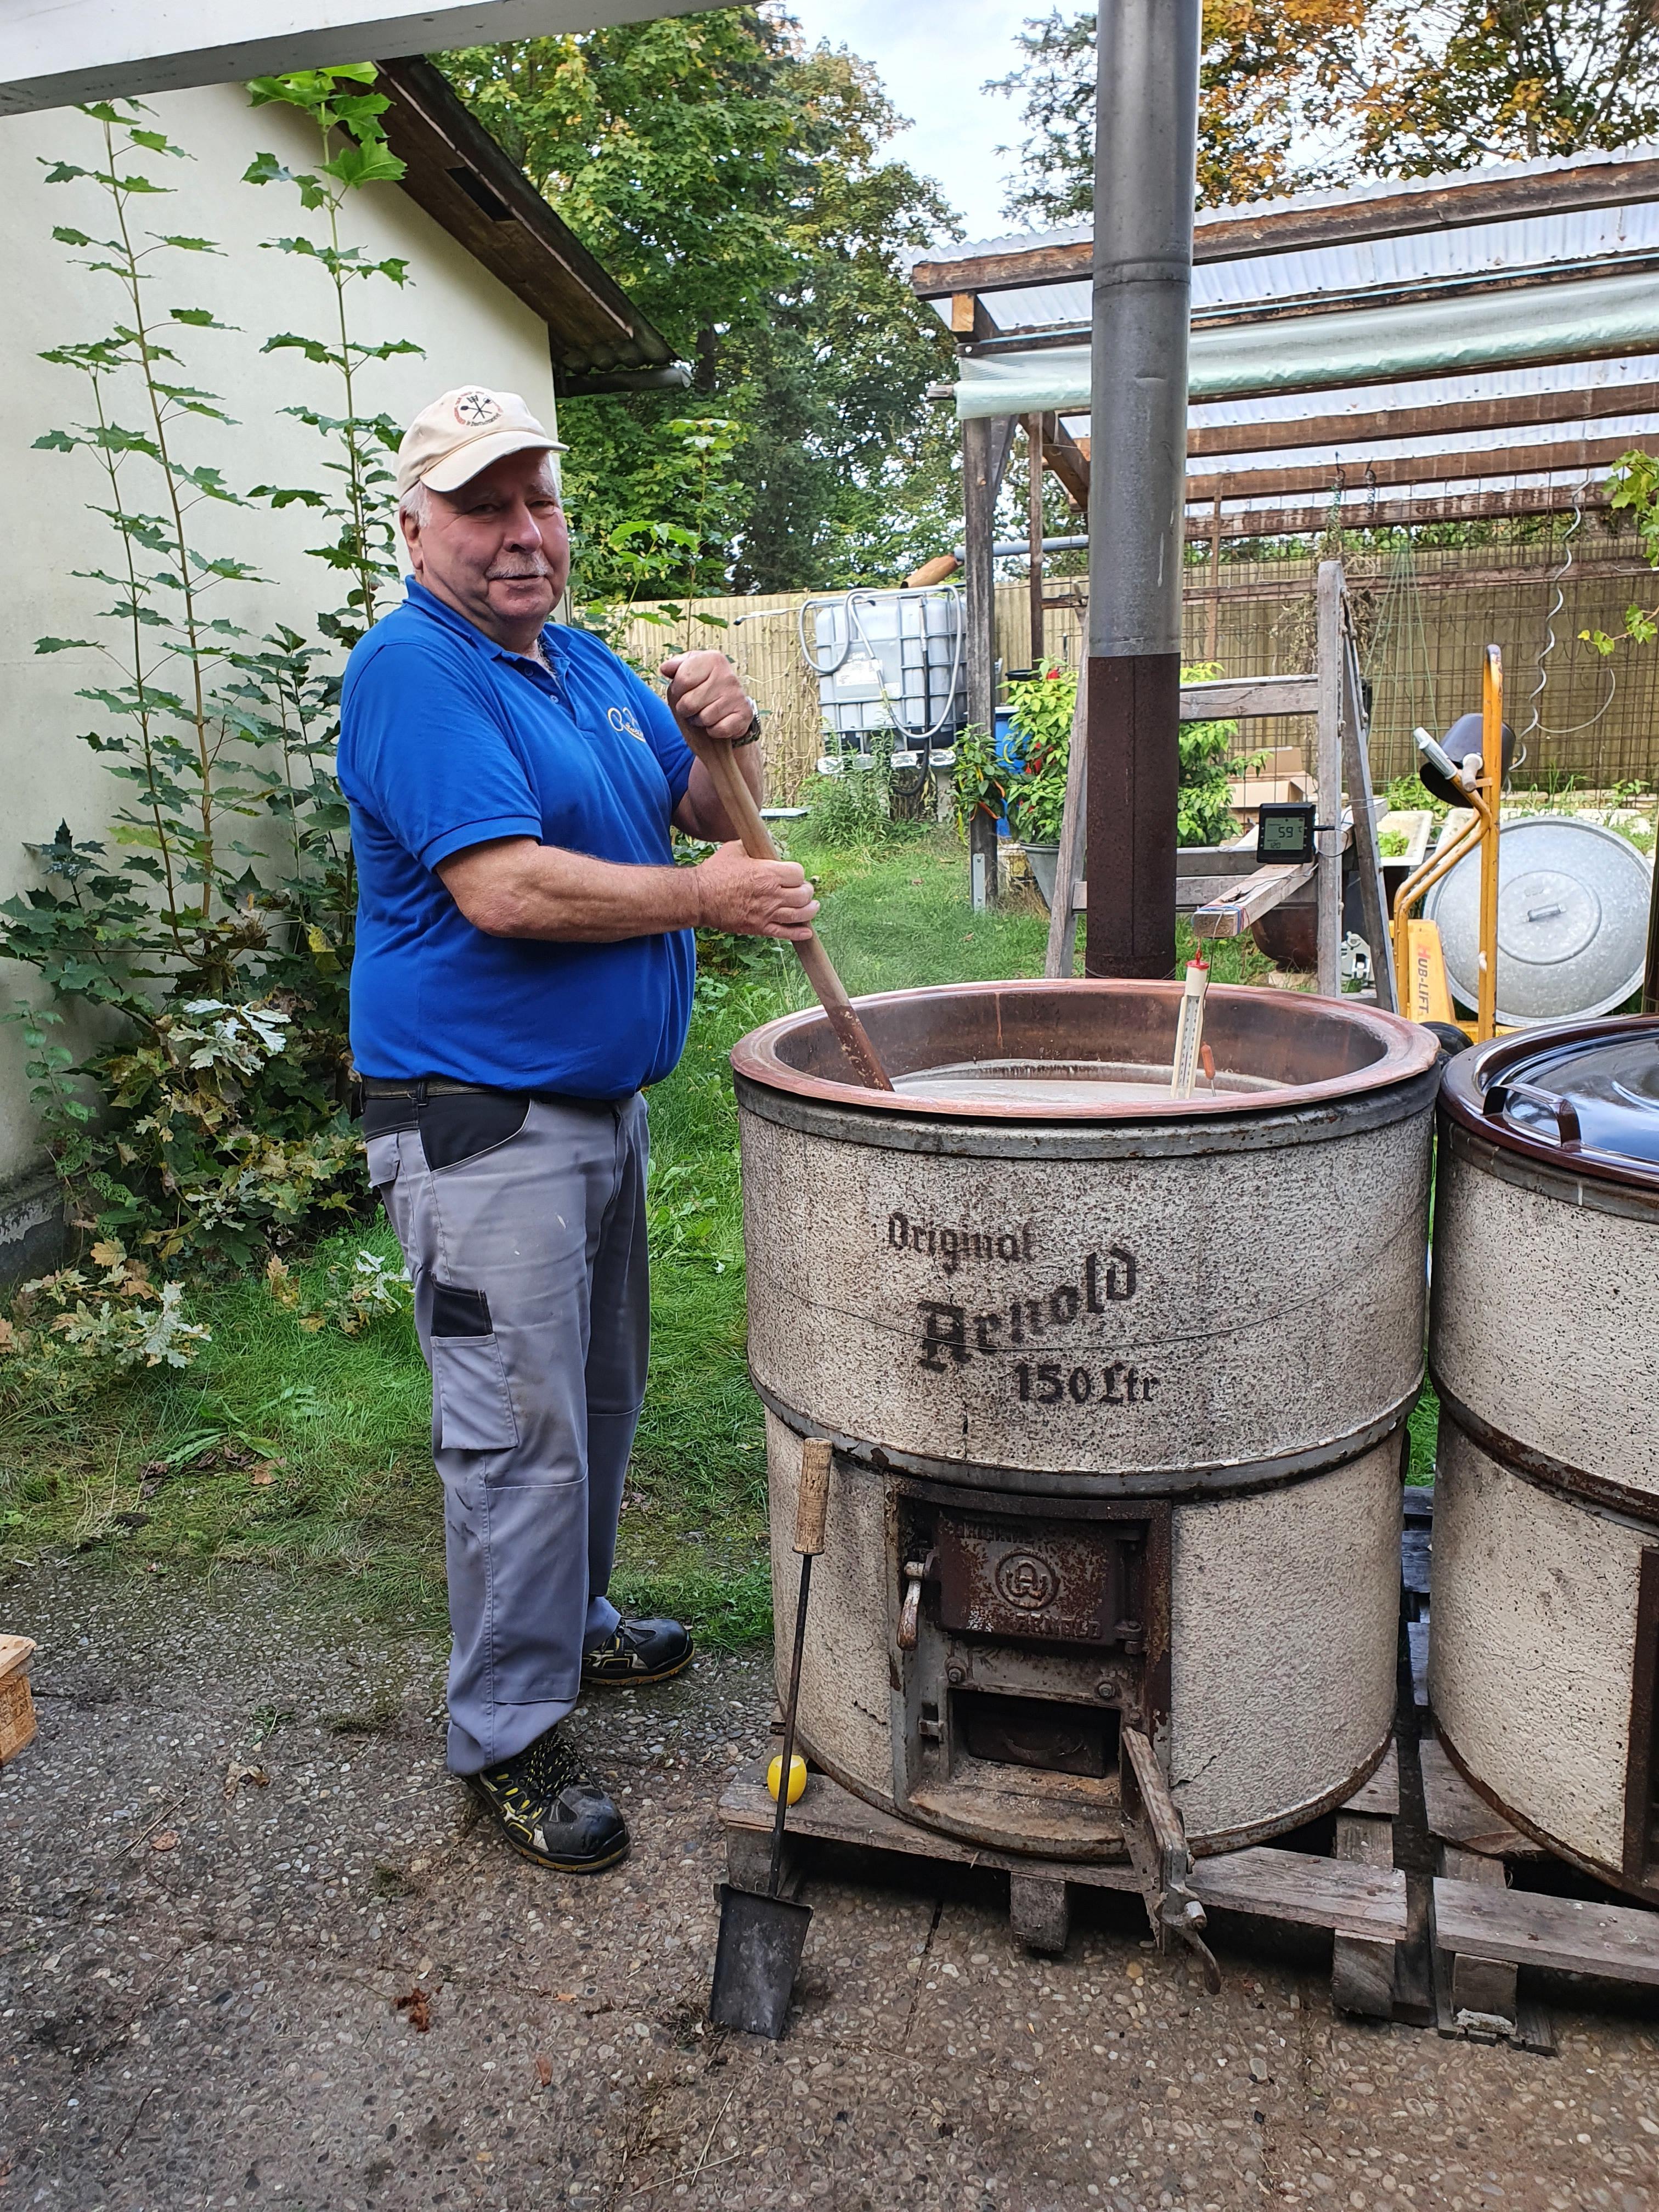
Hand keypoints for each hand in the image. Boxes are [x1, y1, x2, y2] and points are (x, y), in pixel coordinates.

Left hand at [662, 651, 752, 745]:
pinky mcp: (744, 714)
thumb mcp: (691, 669)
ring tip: (705, 713)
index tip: (683, 691)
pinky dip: (713, 731)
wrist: (733, 701)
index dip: (677, 691)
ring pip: (704, 718)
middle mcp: (727, 676)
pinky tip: (717, 722)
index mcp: (712, 660)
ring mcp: (737, 696)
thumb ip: (676, 666)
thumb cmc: (705, 684)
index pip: (682, 680)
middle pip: (689, 703)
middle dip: (686, 709)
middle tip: (693, 706)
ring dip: (699, 721)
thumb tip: (665, 669)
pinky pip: (718, 729)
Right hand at [694, 841, 818, 940]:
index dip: (798, 873)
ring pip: (801, 915)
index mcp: (768, 873)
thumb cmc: (715, 872)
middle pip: (804, 895)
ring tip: (811, 906)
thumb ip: (755, 847)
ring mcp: (767, 913)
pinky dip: (800, 933)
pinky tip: (806, 931)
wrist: (700, 897)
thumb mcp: (735, 849)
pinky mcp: (760, 928)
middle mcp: (772, 894)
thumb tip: (765, 844)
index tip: (793, 874)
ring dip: (810, 910)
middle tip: (803, 890)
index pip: (799, 873)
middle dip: (807, 891)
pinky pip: (786, 934)